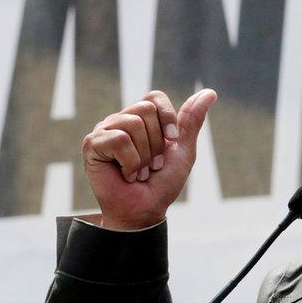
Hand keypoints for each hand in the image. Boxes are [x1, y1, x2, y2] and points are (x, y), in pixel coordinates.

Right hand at [81, 89, 217, 229]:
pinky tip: (126, 175)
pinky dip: (130, 162)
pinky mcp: (91, 145)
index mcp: (139, 119)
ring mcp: (103, 131)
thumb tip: (210, 93)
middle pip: (145, 109)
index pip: (154, 98)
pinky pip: (118, 140)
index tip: (171, 142)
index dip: (167, 118)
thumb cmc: (162, 182)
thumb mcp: (183, 149)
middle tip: (152, 164)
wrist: (146, 209)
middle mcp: (119, 121)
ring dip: (144, 155)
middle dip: (157, 142)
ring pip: (133, 124)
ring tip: (140, 172)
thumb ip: (191, 120)